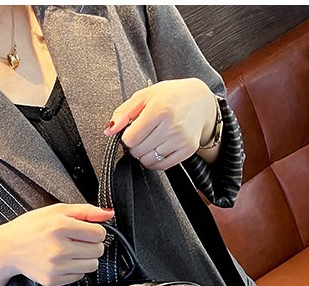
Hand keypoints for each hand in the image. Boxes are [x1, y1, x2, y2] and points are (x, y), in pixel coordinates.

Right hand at [0, 203, 114, 285]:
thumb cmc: (31, 227)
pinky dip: (75, 269)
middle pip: (98, 250)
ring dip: (86, 258)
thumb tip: (109, 213)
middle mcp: (59, 247)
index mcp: (60, 226)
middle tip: (78, 241)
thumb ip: (85, 211)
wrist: (7, 248)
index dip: (96, 231)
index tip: (87, 231)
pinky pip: (79, 277)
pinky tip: (63, 261)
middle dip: (92, 245)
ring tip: (72, 251)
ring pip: (92, 265)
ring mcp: (56, 266)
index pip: (99, 233)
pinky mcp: (53, 280)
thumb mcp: (56, 210)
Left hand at [103, 78, 218, 170]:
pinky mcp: (187, 149)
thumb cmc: (170, 97)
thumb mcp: (145, 96)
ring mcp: (181, 139)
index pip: (130, 139)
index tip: (132, 130)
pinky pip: (162, 166)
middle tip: (143, 134)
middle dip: (136, 145)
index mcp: (159, 109)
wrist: (200, 101)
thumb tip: (109, 130)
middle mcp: (171, 125)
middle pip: (138, 151)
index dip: (127, 136)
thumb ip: (123, 113)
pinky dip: (156, 160)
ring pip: (148, 161)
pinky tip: (159, 147)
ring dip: (145, 153)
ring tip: (152, 139)